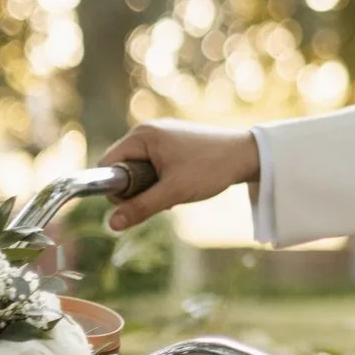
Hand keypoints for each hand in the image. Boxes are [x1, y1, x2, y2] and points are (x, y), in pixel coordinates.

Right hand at [94, 120, 258, 231]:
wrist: (247, 155)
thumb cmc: (210, 169)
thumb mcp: (173, 192)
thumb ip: (141, 207)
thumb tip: (112, 224)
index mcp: (142, 135)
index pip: (107, 164)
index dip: (115, 188)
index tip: (135, 202)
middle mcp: (148, 130)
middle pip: (122, 167)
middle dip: (137, 189)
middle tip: (162, 197)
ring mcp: (161, 135)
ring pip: (139, 168)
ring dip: (151, 187)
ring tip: (175, 191)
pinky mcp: (173, 142)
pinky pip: (153, 165)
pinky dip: (162, 179)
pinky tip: (181, 185)